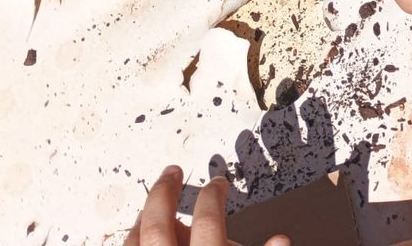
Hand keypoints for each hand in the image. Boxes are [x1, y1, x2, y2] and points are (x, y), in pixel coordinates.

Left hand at [125, 165, 288, 245]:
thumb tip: (281, 239)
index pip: (207, 220)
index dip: (213, 196)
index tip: (218, 184)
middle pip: (158, 225)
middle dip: (164, 192)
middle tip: (172, 172)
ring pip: (133, 242)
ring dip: (142, 219)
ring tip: (150, 204)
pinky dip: (130, 242)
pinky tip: (136, 237)